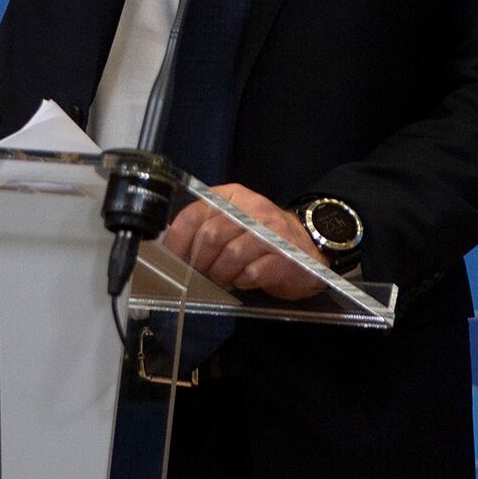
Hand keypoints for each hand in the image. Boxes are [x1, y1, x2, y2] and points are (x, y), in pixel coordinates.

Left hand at [161, 183, 326, 300]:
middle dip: (200, 263)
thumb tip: (170, 252)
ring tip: (223, 280)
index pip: (195, 214)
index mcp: (232, 197)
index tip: (170, 262)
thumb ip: (204, 229)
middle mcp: (252, 209)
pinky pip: (253, 272)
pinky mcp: (286, 256)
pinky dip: (242, 281)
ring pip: (231, 255)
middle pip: (211, 235)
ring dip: (221, 275)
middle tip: (200, 277)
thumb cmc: (259, 238)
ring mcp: (271, 231)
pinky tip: (243, 281)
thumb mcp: (231, 224)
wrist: (306, 248)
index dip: (177, 241)